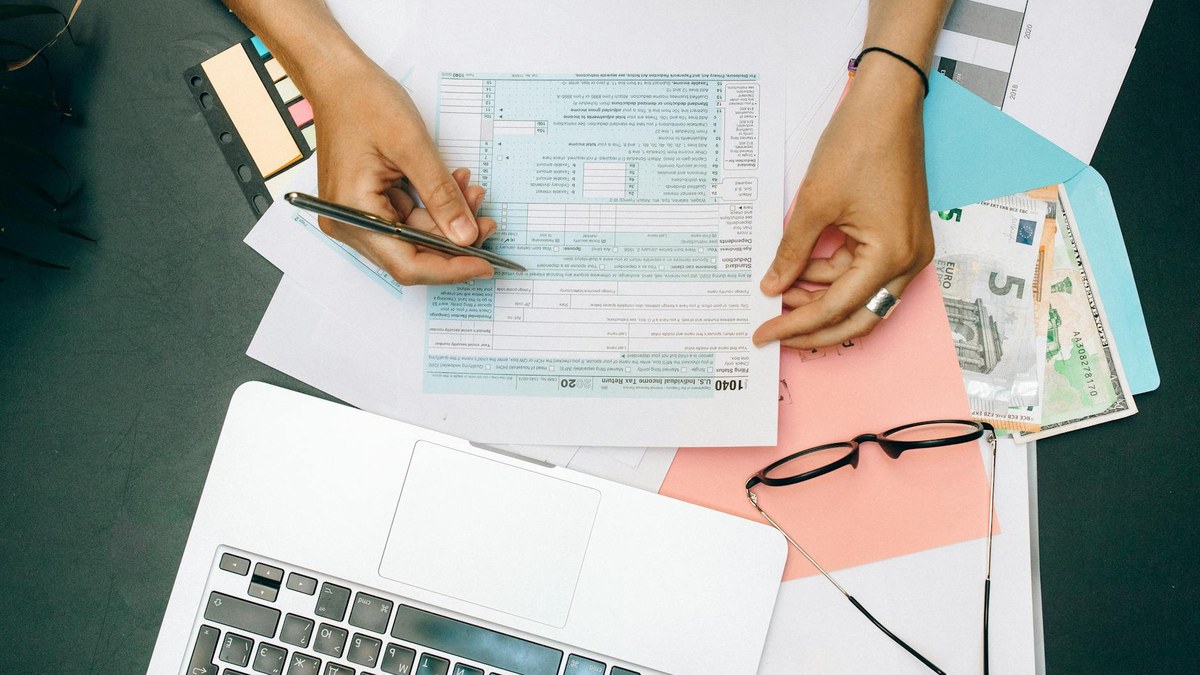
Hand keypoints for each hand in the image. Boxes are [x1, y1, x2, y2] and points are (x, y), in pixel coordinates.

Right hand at [308, 59, 496, 284]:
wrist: (339, 78)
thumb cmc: (363, 101)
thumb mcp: (412, 147)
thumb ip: (441, 196)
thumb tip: (466, 237)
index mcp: (351, 214)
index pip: (407, 264)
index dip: (449, 269)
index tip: (485, 264)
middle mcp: (349, 223)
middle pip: (411, 255)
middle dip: (454, 241)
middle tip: (487, 222)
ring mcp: (357, 215)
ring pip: (414, 237)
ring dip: (447, 219)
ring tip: (473, 192)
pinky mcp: (368, 204)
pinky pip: (408, 218)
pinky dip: (433, 206)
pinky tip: (454, 185)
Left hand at [753, 61, 934, 348]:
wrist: (886, 103)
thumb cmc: (857, 145)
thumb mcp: (814, 204)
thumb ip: (792, 253)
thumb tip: (773, 288)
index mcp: (891, 256)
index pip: (836, 307)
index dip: (796, 325)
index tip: (763, 334)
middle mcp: (909, 260)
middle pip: (858, 317)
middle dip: (814, 327)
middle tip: (775, 332)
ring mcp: (909, 249)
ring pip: (861, 295)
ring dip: (822, 298)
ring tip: (779, 291)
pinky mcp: (900, 236)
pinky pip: (865, 270)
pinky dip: (833, 275)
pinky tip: (801, 271)